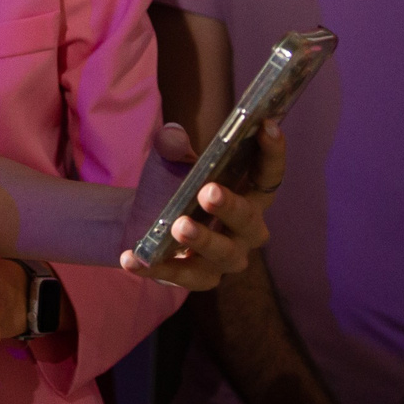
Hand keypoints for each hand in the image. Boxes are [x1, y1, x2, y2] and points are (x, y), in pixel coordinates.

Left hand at [117, 119, 278, 289]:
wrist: (142, 219)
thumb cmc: (172, 186)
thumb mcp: (170, 162)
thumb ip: (174, 146)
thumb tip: (172, 135)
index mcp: (249, 195)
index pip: (269, 175)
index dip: (273, 153)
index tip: (266, 126)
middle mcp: (246, 230)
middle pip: (250, 221)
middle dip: (232, 206)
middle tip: (208, 191)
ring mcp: (225, 257)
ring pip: (224, 254)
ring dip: (203, 239)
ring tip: (179, 226)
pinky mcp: (198, 277)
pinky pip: (181, 276)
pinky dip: (156, 268)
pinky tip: (131, 258)